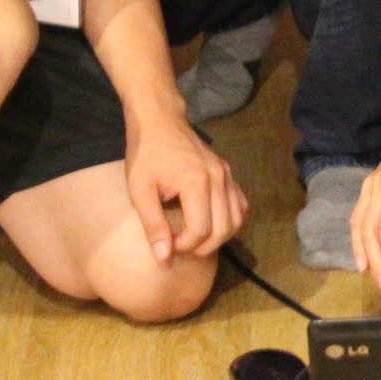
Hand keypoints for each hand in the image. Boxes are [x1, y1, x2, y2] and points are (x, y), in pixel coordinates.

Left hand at [125, 118, 247, 262]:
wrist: (160, 121)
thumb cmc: (145, 154)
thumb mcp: (140, 190)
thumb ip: (153, 225)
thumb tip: (164, 258)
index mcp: (196, 182)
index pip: (201, 230)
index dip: (185, 246)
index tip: (167, 246)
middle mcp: (219, 178)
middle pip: (223, 229)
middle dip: (202, 247)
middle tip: (180, 247)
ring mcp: (226, 174)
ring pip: (237, 220)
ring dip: (219, 237)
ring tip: (195, 239)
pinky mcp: (228, 172)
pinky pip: (240, 205)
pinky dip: (229, 221)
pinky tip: (210, 223)